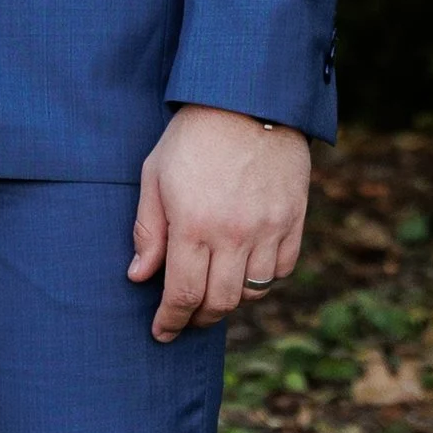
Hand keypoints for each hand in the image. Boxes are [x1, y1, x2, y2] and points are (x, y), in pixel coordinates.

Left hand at [130, 105, 309, 340]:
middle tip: (185, 319)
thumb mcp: (155, 176)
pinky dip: (263, 279)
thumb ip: (147, 230)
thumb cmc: (192, 135)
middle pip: (220, 302)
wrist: (248, 99)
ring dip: (231, 300)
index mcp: (194, 225)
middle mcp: (234, 234)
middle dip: (199, 318)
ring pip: (253, 291)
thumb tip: (138, 276)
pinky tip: (245, 270)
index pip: (183, 294)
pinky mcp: (293, 218)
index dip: (171, 321)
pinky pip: (282, 269)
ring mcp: (269, 228)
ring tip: (213, 293)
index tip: (162, 333)